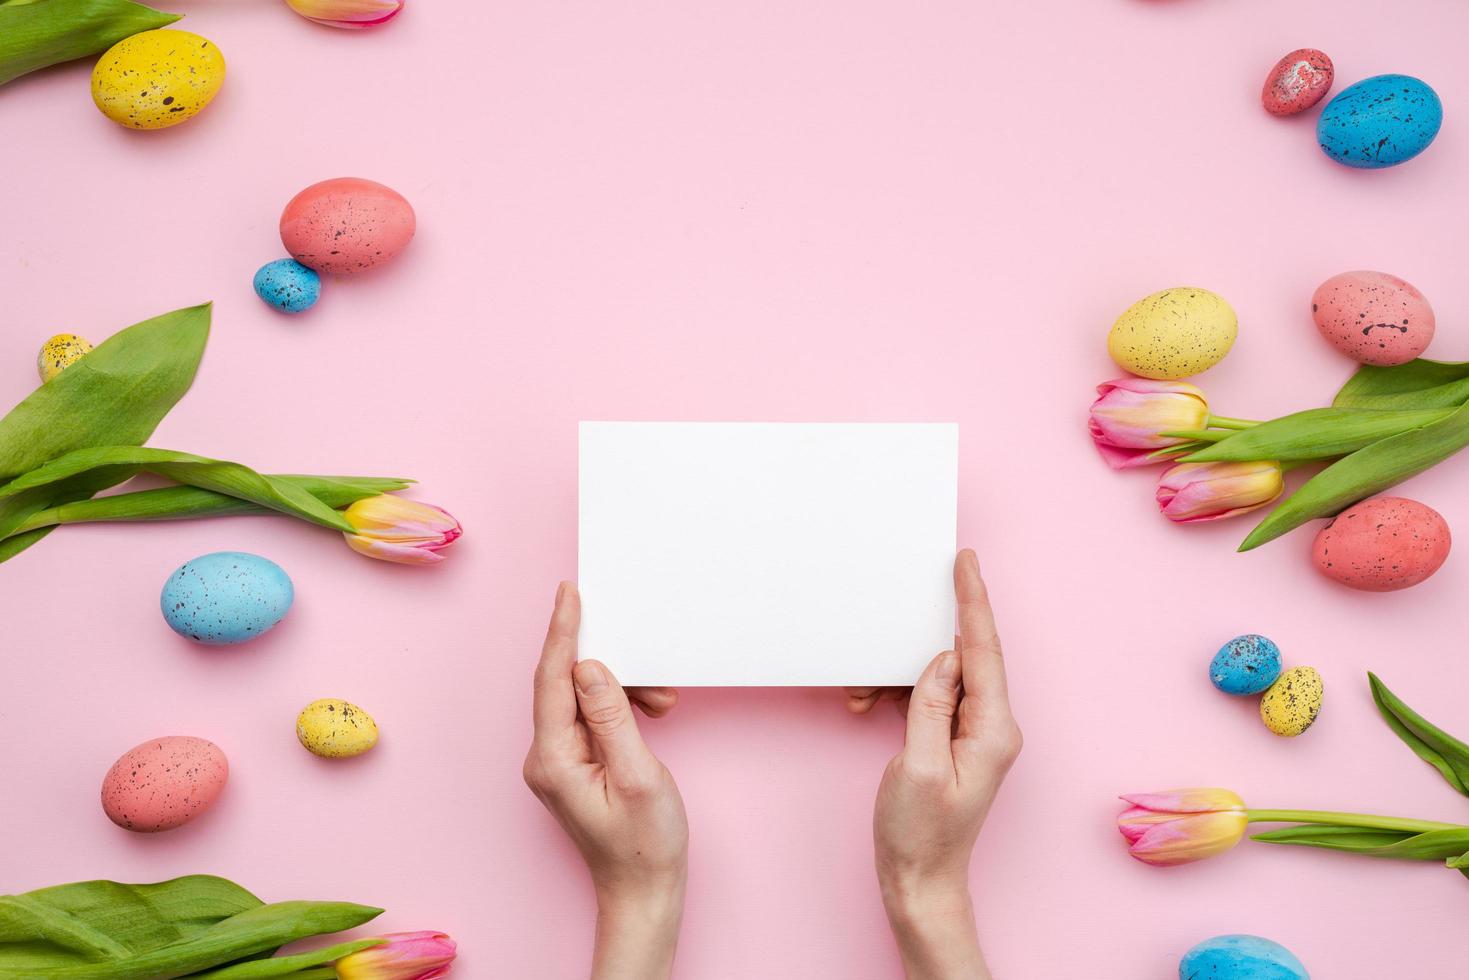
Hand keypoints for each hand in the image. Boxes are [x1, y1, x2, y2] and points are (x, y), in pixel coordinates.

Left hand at [523, 582, 687, 979]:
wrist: (644, 891)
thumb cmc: (645, 844)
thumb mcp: (640, 774)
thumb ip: (613, 716)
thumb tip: (590, 667)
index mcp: (554, 759)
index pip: (553, 679)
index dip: (563, 631)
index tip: (570, 592)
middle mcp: (546, 757)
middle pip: (566, 684)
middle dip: (610, 665)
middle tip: (650, 665)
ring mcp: (558, 761)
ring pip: (584, 698)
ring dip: (623, 690)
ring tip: (661, 706)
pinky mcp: (574, 764)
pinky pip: (592, 716)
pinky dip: (621, 707)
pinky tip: (649, 715)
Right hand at [869, 549, 1022, 979]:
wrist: (920, 881)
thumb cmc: (919, 834)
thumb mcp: (915, 766)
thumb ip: (931, 705)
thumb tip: (943, 658)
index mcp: (993, 730)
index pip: (984, 651)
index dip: (973, 602)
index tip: (966, 562)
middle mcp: (993, 727)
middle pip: (965, 658)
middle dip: (925, 635)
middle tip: (906, 606)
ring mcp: (976, 734)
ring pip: (941, 678)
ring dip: (900, 677)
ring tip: (866, 697)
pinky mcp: (955, 741)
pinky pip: (931, 698)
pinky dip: (900, 696)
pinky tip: (872, 707)